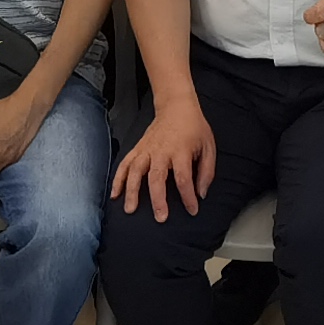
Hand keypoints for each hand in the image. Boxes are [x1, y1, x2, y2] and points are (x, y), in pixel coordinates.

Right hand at [112, 95, 217, 216]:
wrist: (176, 106)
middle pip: (157, 177)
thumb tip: (201, 193)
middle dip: (158, 199)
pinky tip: (115, 194)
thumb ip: (207, 171)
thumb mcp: (208, 146)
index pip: (183, 177)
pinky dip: (118, 179)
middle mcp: (161, 151)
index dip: (188, 196)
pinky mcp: (138, 148)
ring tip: (130, 209)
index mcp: (181, 151)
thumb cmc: (194, 128)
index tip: (192, 210)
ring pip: (136, 171)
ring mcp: (147, 149)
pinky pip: (125, 164)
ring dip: (132, 191)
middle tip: (160, 217)